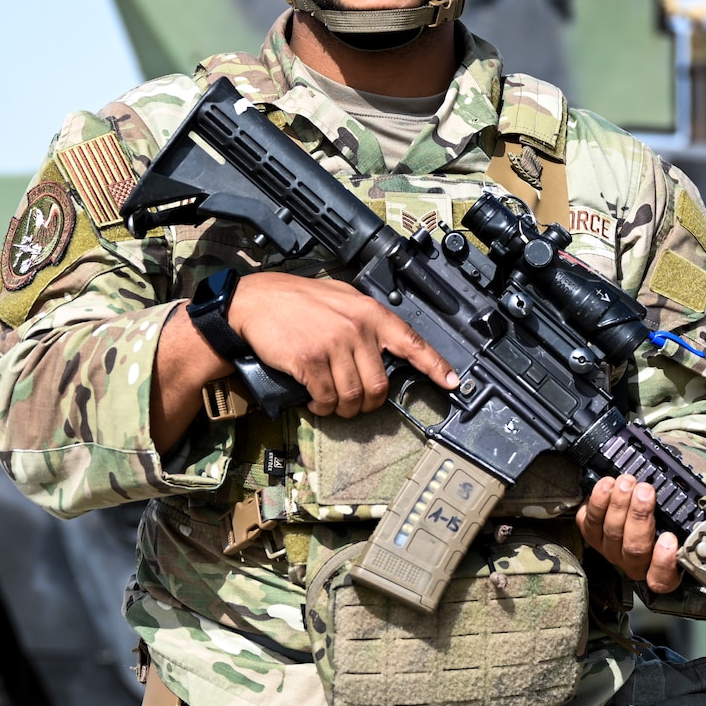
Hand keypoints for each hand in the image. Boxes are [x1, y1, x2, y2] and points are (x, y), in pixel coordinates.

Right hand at [225, 272, 455, 416]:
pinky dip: (323, 407)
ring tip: (333, 404)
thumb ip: (365, 319)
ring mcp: (333, 346)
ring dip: (344, 409)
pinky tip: (317, 401)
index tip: (451, 382)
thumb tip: (387, 345)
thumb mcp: (341, 297)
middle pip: (379, 384)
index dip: (435, 366)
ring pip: (353, 396)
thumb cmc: (297, 300)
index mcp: (369, 312)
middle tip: (357, 404)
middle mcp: (356, 329)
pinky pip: (327, 398)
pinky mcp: (310, 362)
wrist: (254, 302)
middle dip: (369, 403)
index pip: (411, 342)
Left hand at [578, 476, 705, 593]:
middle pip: (633, 551)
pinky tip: (606, 485)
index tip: (670, 539)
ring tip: (628, 481)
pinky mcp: (594, 532)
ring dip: (618, 506)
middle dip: (639, 518)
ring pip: (610, 536)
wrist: (653, 499)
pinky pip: (588, 523)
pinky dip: (596, 503)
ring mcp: (613, 550)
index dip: (663, 563)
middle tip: (647, 490)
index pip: (662, 579)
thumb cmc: (680, 513)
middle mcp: (638, 564)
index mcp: (667, 568)